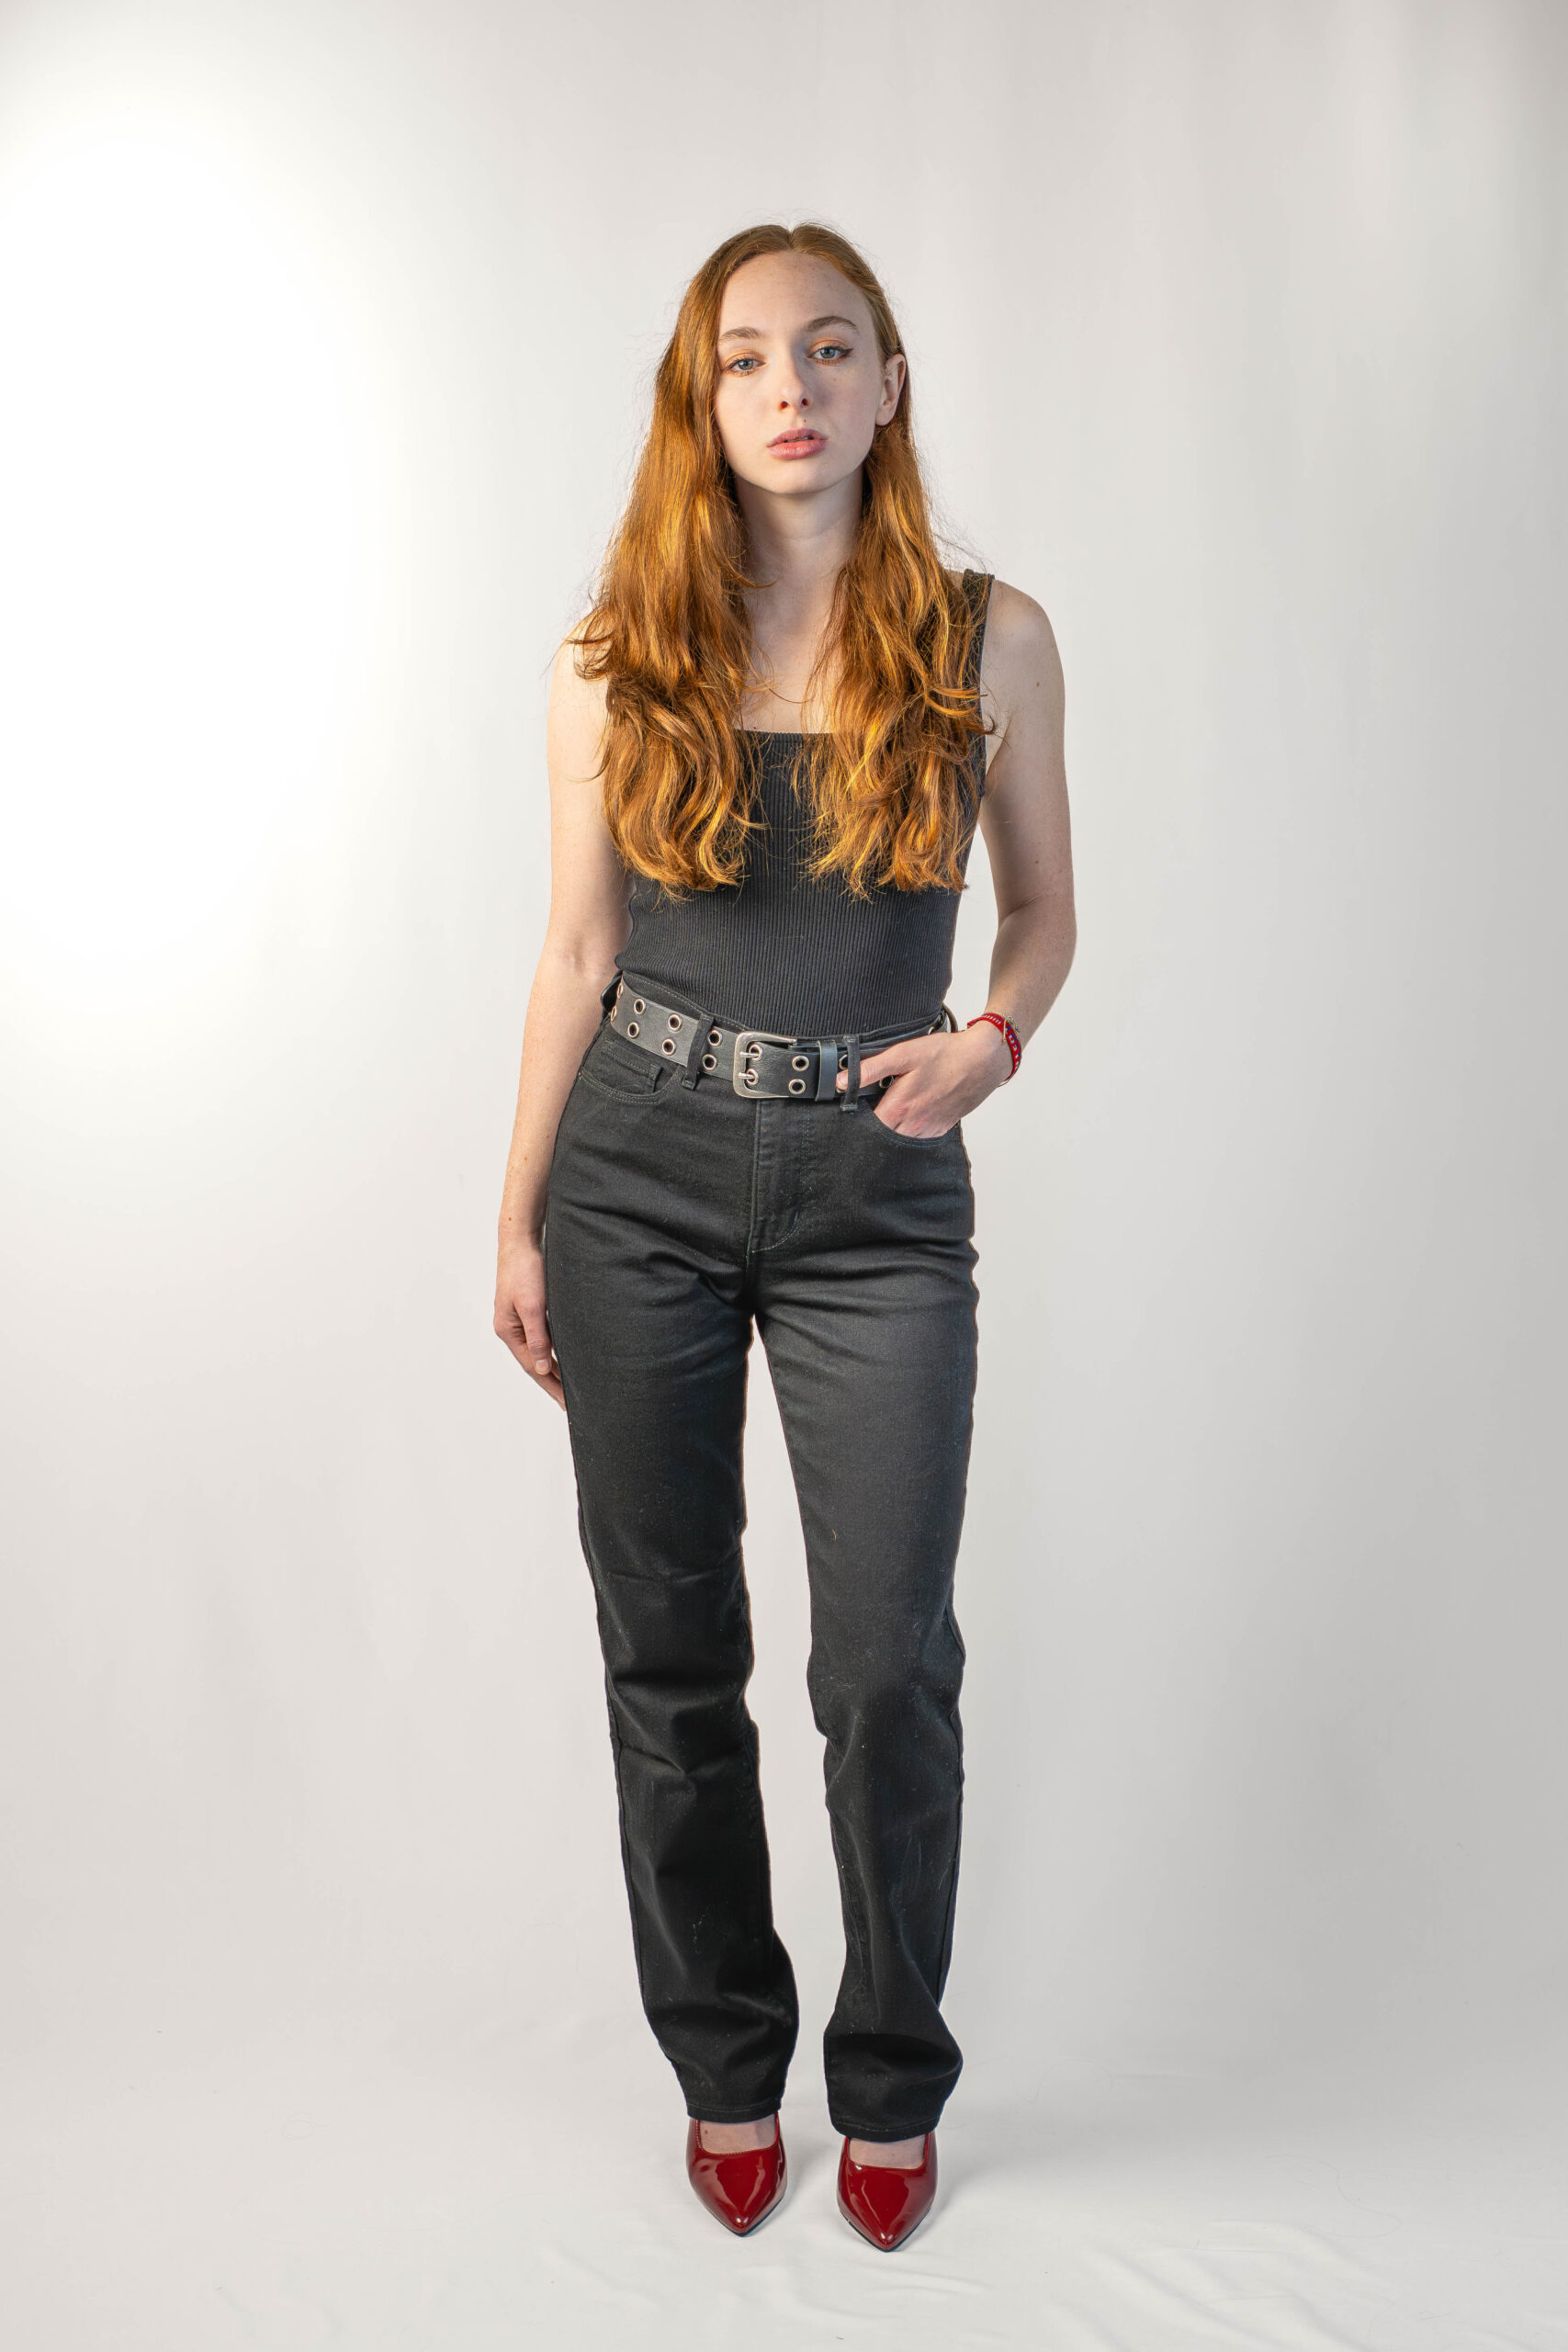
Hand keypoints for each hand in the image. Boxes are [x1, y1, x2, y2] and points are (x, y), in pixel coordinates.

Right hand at [494, 1239, 563, 1407]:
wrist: (521, 1240)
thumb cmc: (525, 1269)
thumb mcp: (533, 1306)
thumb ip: (538, 1337)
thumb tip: (543, 1368)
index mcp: (509, 1331)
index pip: (533, 1367)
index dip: (551, 1387)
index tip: (567, 1404)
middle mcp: (512, 1328)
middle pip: (535, 1363)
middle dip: (553, 1384)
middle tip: (572, 1404)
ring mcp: (520, 1319)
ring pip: (540, 1351)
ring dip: (555, 1369)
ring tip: (571, 1388)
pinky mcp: (530, 1309)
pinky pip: (544, 1337)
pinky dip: (555, 1350)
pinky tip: (566, 1357)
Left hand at [836, 1022, 1012, 1135]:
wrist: (982, 1060)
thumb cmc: (945, 1054)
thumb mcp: (903, 1054)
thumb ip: (870, 1069)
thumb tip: (843, 1081)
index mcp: (898, 1108)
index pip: (867, 1127)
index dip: (859, 1119)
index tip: (857, 1108)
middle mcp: (913, 1125)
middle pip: (883, 1134)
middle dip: (877, 1123)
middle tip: (879, 1104)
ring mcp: (929, 1129)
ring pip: (901, 1137)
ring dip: (896, 1126)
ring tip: (900, 1104)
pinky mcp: (942, 1128)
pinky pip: (920, 1135)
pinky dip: (914, 1126)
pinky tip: (917, 1109)